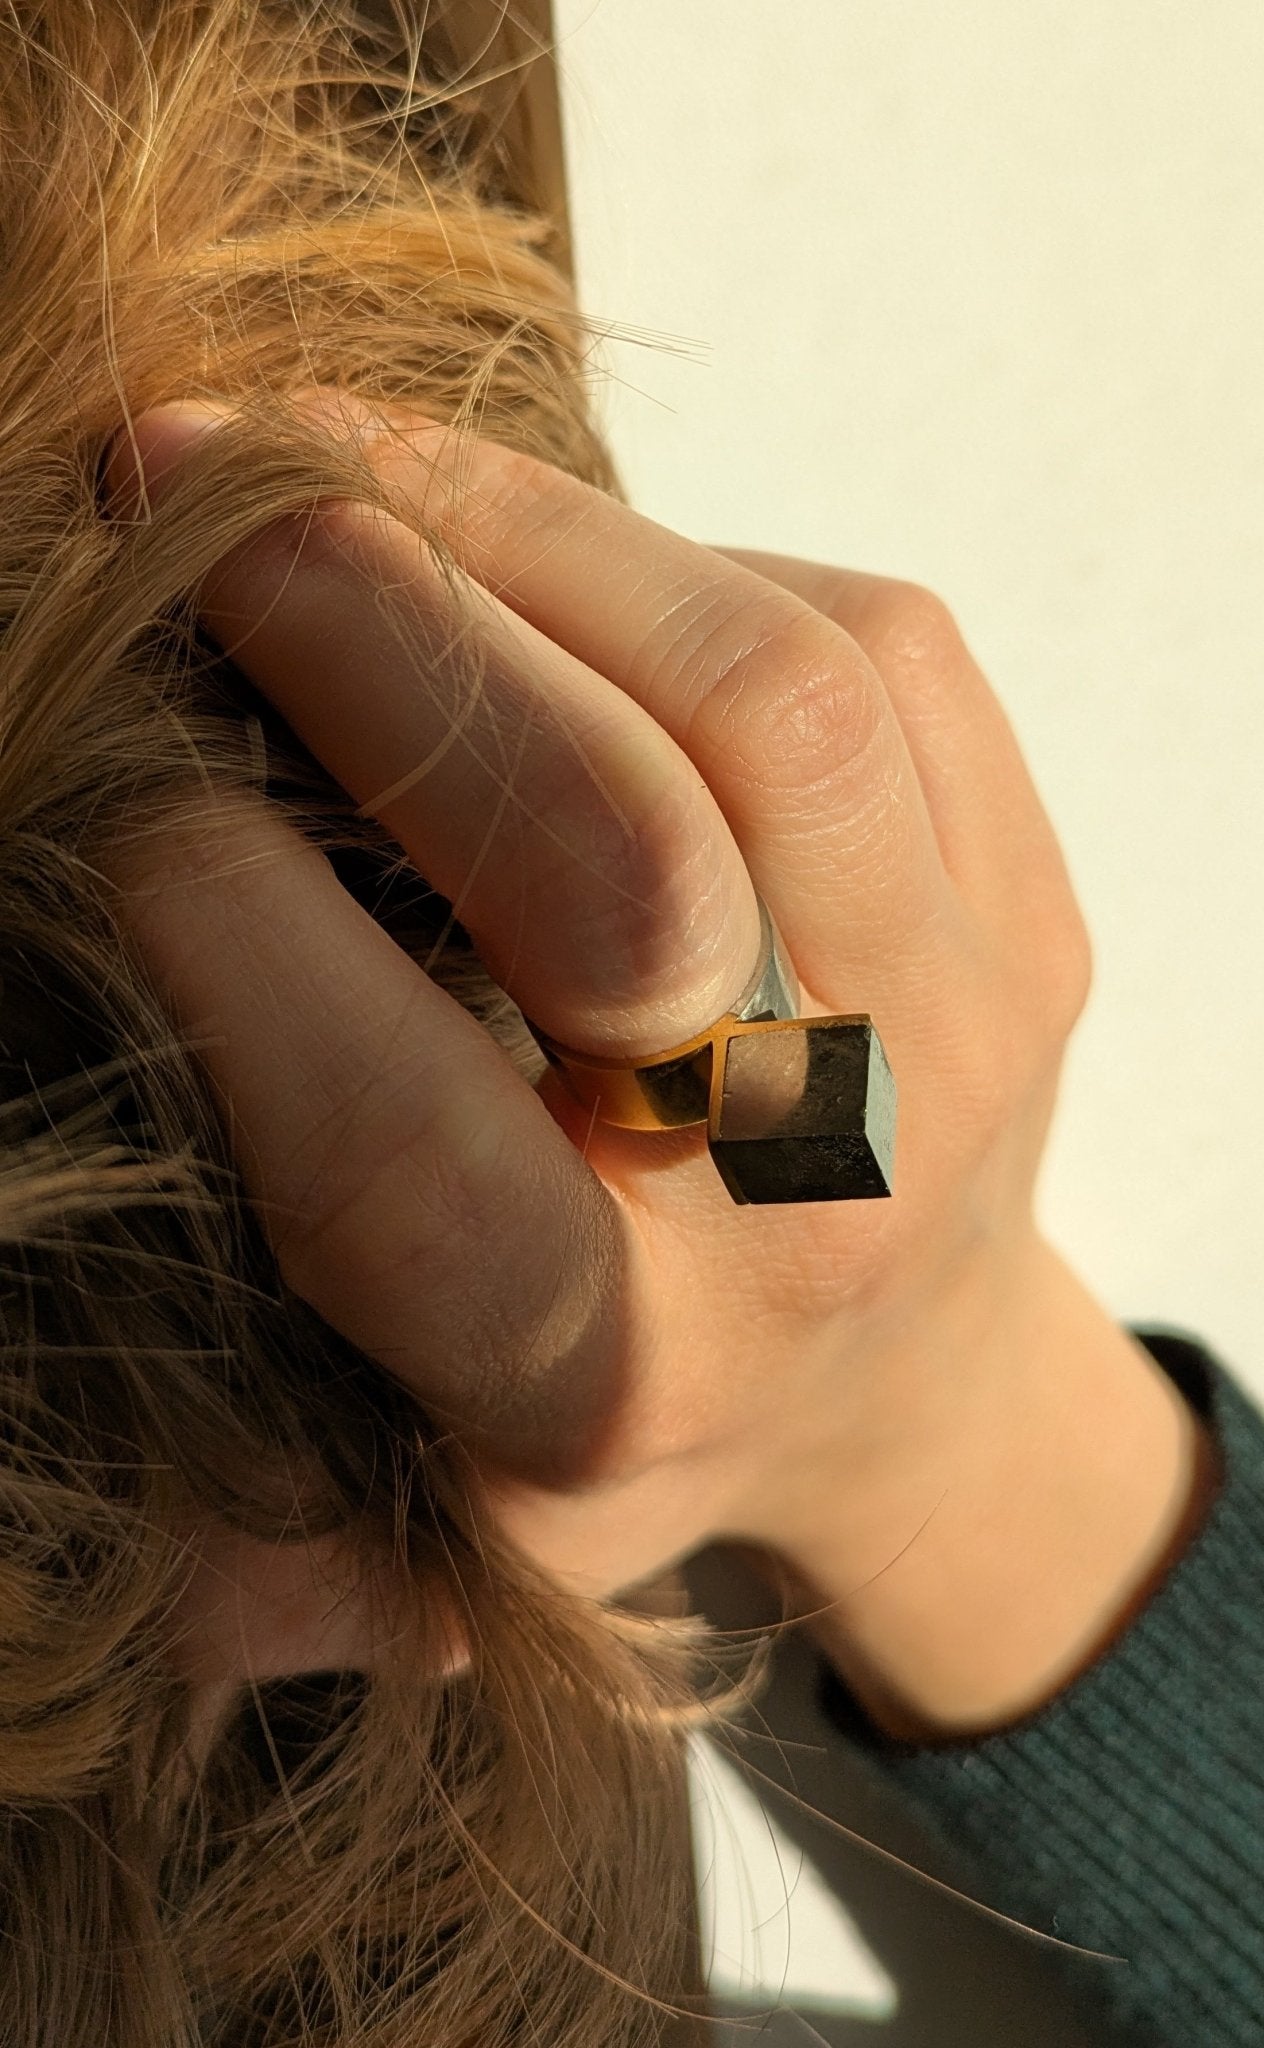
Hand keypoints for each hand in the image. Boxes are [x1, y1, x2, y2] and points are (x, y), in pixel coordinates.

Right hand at [104, 397, 1206, 1735]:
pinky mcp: (1031, 909)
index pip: (403, 1131)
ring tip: (331, 460)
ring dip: (519, 535)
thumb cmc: (582, 1405)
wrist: (894, 1390)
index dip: (228, 919)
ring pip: (770, 697)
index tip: (111, 781)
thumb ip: (230, 1319)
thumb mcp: (381, 1451)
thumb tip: (80, 992)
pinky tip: (527, 555)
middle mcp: (814, 1206)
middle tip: (189, 489)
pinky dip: (666, 561)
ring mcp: (961, 1042)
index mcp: (604, 1369)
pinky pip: (876, 645)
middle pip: (626, 861)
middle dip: (385, 640)